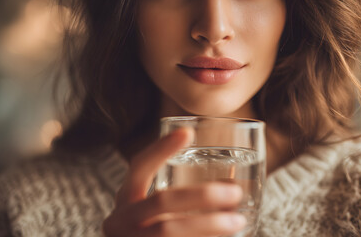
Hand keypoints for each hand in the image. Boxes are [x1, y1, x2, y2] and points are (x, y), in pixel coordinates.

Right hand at [102, 128, 246, 236]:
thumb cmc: (146, 230)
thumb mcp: (150, 211)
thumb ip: (177, 199)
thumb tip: (230, 187)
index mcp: (126, 199)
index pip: (139, 167)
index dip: (161, 149)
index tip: (188, 133)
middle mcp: (122, 220)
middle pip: (162, 201)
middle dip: (202, 195)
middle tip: (235, 192)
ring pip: (168, 230)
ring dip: (208, 225)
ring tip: (238, 220)